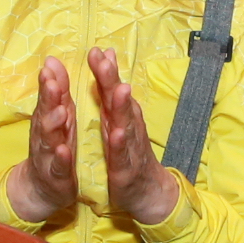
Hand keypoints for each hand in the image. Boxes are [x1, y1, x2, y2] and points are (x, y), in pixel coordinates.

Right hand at [4, 55, 81, 222]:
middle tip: (51, 82)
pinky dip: (61, 158)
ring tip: (62, 111)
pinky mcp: (57, 176)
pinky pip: (59, 166)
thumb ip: (57, 91)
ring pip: (49, 138)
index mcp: (49, 119)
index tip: (50, 66)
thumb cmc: (55, 145)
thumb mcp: (58, 116)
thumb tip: (52, 60)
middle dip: (48, 98)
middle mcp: (45, 135)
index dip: (50, 82)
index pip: (49, 98)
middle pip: (45, 114)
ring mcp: (49, 155)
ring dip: (54, 124)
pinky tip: (65, 150)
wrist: (42, 187)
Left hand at [85, 45, 176, 225]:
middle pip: (119, 100)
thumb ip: (110, 89)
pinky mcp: (126, 169)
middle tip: (103, 60)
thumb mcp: (118, 119)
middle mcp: (128, 126)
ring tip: (118, 90)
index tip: (95, 50)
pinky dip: (119, 145)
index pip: (111, 88)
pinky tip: (116, 134)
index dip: (104, 70)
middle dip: (111, 80)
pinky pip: (122, 156)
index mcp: (121, 115)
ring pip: (125, 124)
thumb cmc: (129, 152)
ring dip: (121, 107)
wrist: (148, 192)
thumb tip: (108, 55)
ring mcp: (129, 148)